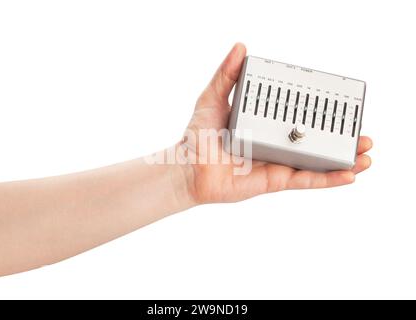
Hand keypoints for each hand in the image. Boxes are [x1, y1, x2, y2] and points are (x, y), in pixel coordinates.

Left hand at [181, 43, 371, 203]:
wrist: (188, 167)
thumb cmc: (197, 135)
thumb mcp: (212, 97)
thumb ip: (227, 74)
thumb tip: (241, 46)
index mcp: (265, 124)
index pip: (298, 117)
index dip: (320, 114)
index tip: (340, 108)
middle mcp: (275, 144)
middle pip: (313, 142)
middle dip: (340, 139)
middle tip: (362, 133)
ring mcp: (277, 164)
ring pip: (316, 163)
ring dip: (342, 160)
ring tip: (365, 154)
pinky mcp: (274, 180)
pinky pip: (305, 180)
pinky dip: (327, 179)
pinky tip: (349, 174)